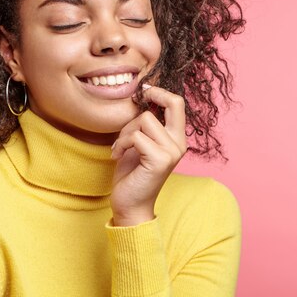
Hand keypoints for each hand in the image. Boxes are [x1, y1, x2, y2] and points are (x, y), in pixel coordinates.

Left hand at [110, 85, 188, 225]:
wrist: (130, 204)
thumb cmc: (132, 173)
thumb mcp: (139, 143)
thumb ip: (144, 125)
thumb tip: (140, 99)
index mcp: (176, 138)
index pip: (178, 104)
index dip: (161, 92)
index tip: (143, 91)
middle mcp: (179, 144)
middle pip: (173, 103)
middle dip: (152, 96)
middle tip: (136, 98)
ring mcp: (172, 152)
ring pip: (145, 120)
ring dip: (125, 131)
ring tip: (120, 147)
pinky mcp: (160, 160)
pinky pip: (136, 136)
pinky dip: (121, 143)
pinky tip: (117, 155)